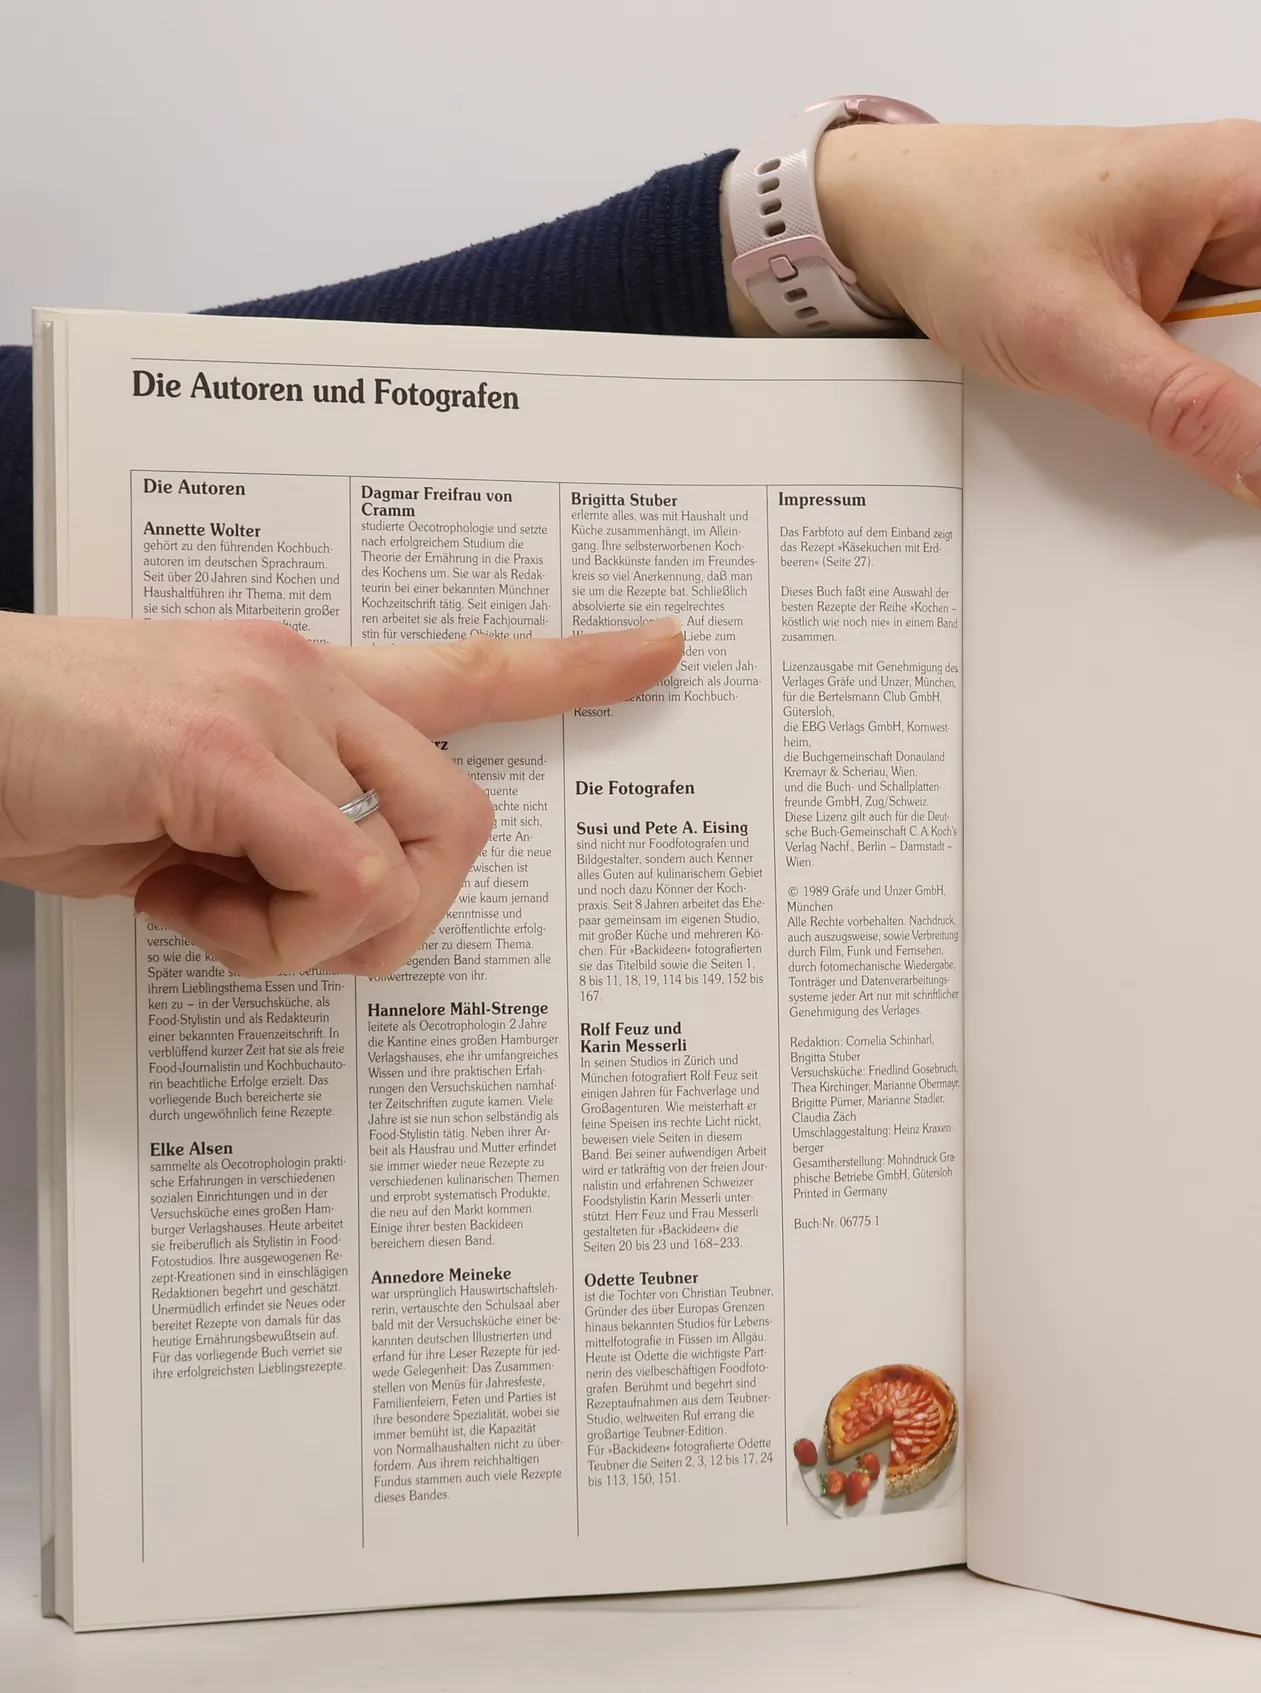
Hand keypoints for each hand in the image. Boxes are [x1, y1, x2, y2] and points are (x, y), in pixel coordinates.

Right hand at [0, 612, 681, 975]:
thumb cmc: (42, 772)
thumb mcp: (190, 820)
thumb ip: (286, 843)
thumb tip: (352, 910)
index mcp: (305, 681)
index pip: (470, 666)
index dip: (574, 667)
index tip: (661, 649)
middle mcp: (304, 675)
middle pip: (460, 819)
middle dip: (403, 916)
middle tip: (305, 938)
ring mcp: (268, 702)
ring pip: (394, 867)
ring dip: (309, 937)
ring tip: (206, 910)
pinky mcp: (219, 749)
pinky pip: (331, 883)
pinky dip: (263, 937)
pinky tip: (175, 902)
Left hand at [797, 120, 1260, 511]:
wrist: (887, 217)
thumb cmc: (968, 231)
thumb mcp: (1076, 335)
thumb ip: (1187, 409)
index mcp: (1255, 182)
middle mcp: (1252, 207)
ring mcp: (1219, 251)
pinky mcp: (1184, 292)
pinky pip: (1246, 356)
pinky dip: (1247, 408)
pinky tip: (1240, 462)